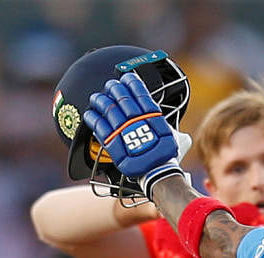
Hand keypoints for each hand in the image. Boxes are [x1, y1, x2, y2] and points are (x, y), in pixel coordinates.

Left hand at [84, 72, 182, 198]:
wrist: (158, 173)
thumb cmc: (166, 157)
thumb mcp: (173, 137)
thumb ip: (166, 126)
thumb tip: (170, 125)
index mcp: (152, 116)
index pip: (140, 93)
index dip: (131, 83)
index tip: (125, 78)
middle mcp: (137, 121)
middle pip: (121, 98)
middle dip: (114, 89)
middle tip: (109, 86)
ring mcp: (124, 132)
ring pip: (108, 110)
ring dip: (100, 101)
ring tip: (96, 98)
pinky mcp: (114, 144)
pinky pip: (100, 127)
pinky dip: (93, 119)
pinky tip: (90, 113)